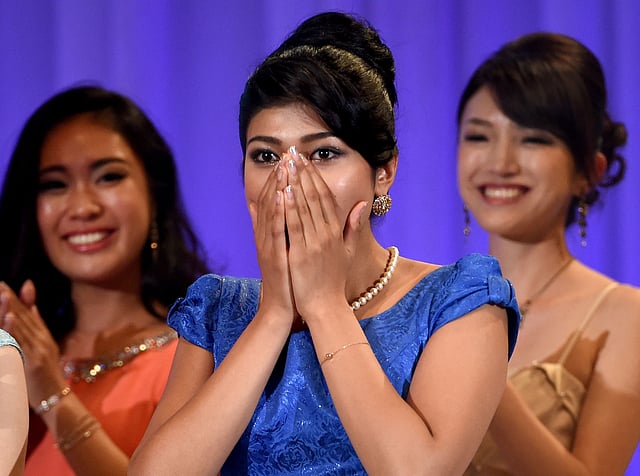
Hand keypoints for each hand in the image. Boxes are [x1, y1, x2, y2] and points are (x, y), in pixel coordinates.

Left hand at [0, 280, 67, 409]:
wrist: (56, 398)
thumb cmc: (46, 378)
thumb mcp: (46, 351)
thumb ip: (39, 330)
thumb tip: (32, 309)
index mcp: (43, 336)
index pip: (27, 312)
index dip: (16, 297)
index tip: (3, 283)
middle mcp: (42, 339)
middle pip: (23, 314)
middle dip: (9, 296)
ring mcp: (39, 349)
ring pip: (20, 324)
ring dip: (9, 306)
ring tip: (1, 290)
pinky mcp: (33, 360)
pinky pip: (21, 342)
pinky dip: (16, 328)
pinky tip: (11, 315)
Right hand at [248, 160, 296, 325]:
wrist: (281, 307)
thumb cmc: (285, 278)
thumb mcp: (278, 249)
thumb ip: (272, 228)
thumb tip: (263, 207)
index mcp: (269, 232)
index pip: (273, 199)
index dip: (279, 178)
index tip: (288, 159)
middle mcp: (265, 235)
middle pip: (271, 200)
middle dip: (279, 176)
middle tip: (287, 154)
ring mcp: (268, 244)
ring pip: (272, 210)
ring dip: (278, 187)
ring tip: (285, 166)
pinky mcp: (273, 255)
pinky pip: (277, 229)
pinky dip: (279, 211)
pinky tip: (285, 195)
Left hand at [283, 149, 367, 319]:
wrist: (326, 307)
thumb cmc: (334, 281)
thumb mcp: (348, 251)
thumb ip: (353, 226)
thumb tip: (362, 204)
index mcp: (336, 232)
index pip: (326, 197)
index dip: (316, 177)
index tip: (306, 161)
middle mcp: (327, 234)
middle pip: (315, 196)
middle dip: (304, 173)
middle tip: (294, 153)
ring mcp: (314, 243)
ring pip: (304, 207)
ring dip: (295, 183)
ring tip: (287, 164)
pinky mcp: (301, 253)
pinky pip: (294, 226)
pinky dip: (288, 207)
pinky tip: (282, 191)